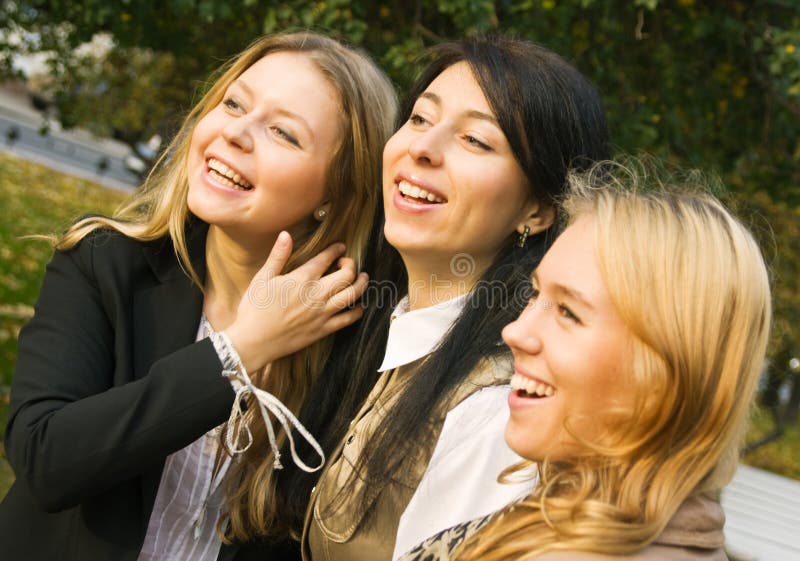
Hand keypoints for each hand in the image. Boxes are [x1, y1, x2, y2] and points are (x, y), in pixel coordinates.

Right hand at [225, 231, 367, 371]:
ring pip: (353, 295)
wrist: (253, 342)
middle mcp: (316, 294)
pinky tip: (359, 306)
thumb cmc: (254, 309)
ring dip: (362, 283)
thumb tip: (286, 234)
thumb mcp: (262, 278)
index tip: (340, 246)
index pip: (326, 258)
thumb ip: (278, 256)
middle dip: (351, 264)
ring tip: (363, 278)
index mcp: (301, 279)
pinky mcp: (323, 329)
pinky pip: (348, 319)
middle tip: (348, 262)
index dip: (336, 249)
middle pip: (347, 275)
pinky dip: (358, 311)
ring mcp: (322, 313)